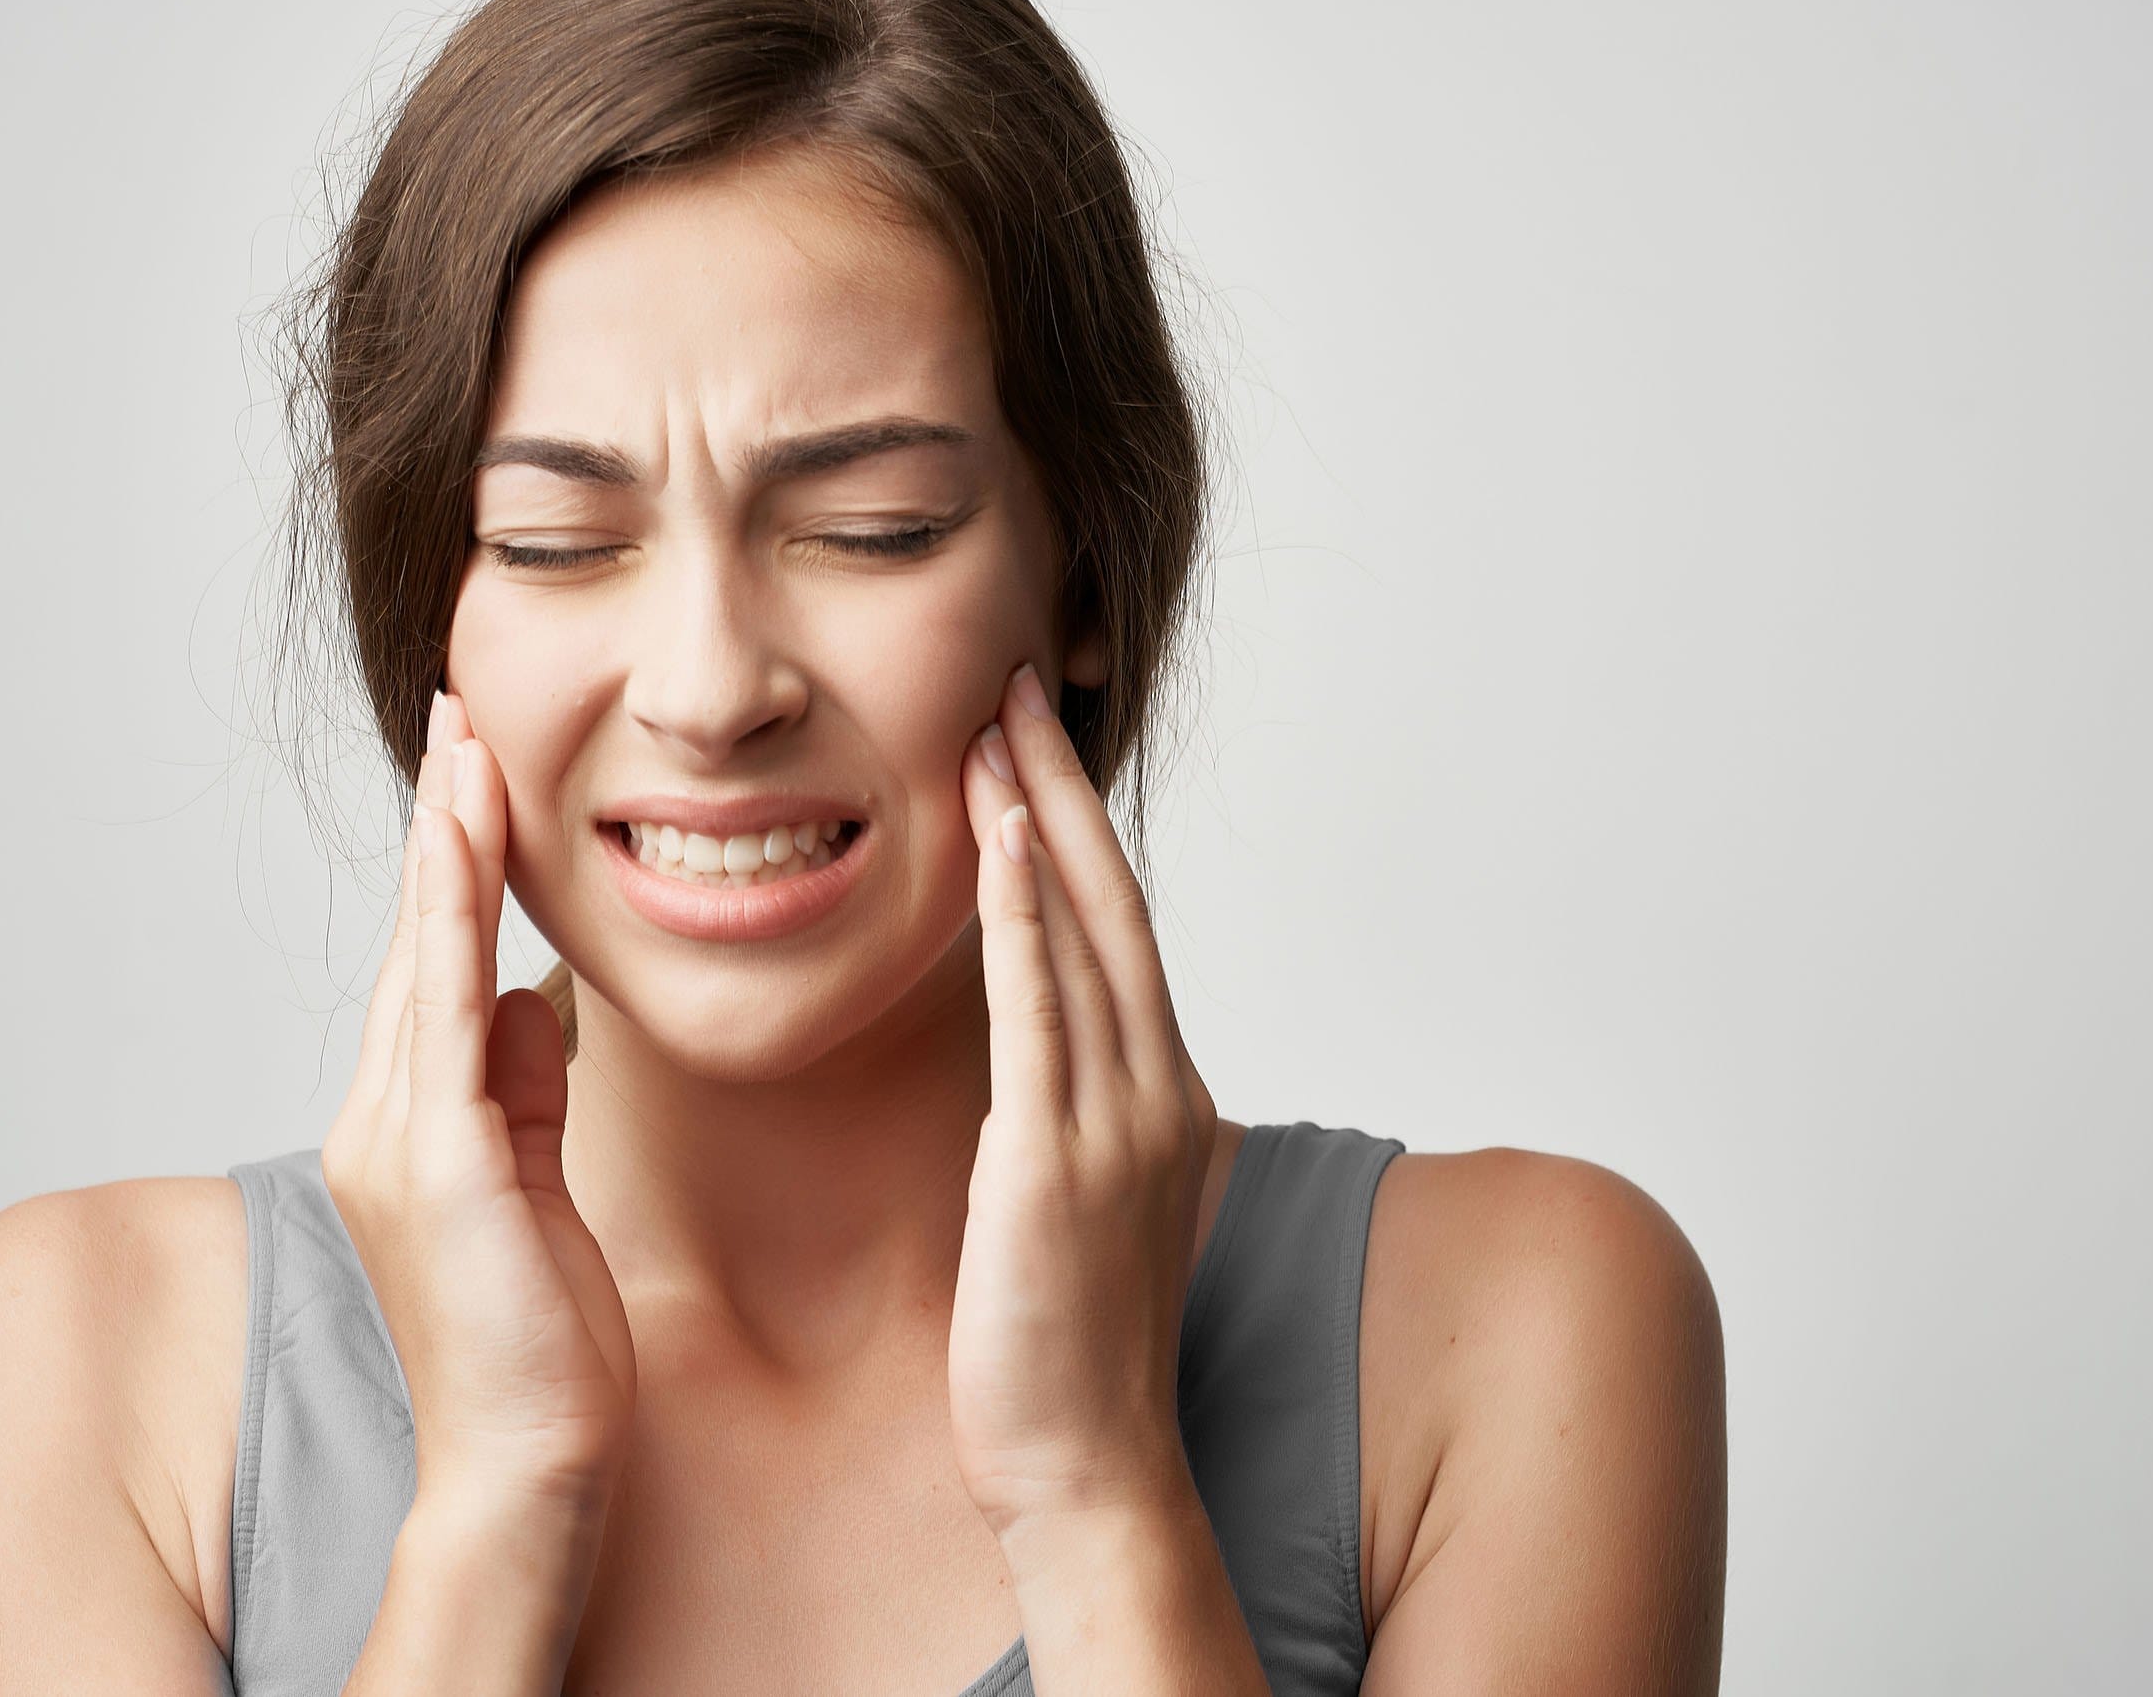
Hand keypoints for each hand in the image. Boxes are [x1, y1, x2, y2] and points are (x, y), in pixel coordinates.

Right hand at [322, 690, 637, 1509]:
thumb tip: (528, 998)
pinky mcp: (438, 1164)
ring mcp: (400, 1139)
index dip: (453, 867)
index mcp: (414, 1124)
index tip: (474, 773)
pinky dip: (454, 921)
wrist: (529, 1457)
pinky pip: (445, 1013)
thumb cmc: (541, 1337)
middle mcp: (386, 1119)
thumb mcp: (540, 1181)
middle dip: (442, 825)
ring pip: (422, 957)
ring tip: (466, 742)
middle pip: (415, 940)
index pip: (433, 966)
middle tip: (461, 714)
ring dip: (447, 844)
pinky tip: (470, 846)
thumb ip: (526, 1089)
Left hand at [946, 660, 1223, 1540]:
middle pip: (1112, 901)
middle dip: (1063, 785)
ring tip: (995, 721)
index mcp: (1156, 1095)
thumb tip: (1027, 1065)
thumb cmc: (1067, 1351)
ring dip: (1041, 816)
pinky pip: (1041, 1011)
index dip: (1079, 826)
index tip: (1032, 742)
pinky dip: (1028, 914)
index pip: (1118, 928)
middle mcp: (1152, 1089)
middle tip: (1018, 681)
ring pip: (1082, 932)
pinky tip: (1003, 835)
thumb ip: (1064, 1118)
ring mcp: (1115, 1123)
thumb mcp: (1078, 1206)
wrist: (1088, 1470)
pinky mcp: (1054, 1163)